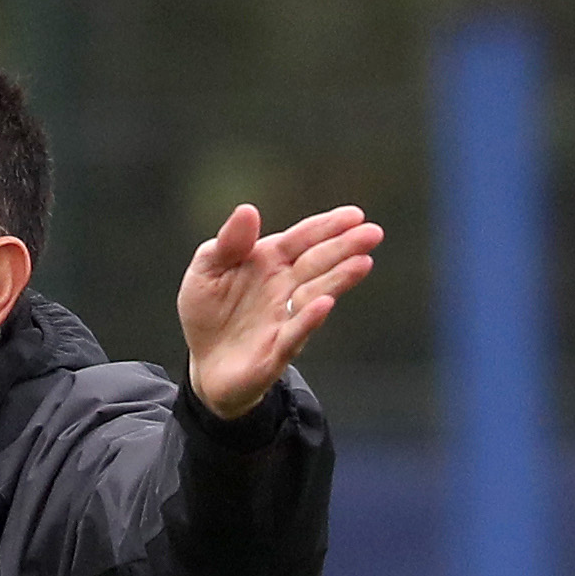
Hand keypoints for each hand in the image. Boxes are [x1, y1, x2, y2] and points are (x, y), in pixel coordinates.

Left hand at [176, 203, 383, 418]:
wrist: (202, 365)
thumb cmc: (208, 312)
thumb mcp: (207, 269)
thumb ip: (228, 242)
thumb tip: (249, 210)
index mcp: (269, 262)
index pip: (302, 239)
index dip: (327, 226)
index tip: (354, 215)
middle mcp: (283, 289)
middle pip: (317, 263)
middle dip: (344, 248)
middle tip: (372, 233)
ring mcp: (283, 320)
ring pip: (314, 295)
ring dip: (338, 279)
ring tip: (362, 262)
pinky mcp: (275, 353)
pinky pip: (294, 335)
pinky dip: (308, 320)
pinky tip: (324, 303)